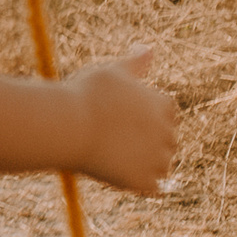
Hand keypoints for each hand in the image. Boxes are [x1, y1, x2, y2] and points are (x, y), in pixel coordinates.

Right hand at [71, 46, 179, 194]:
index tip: (123, 117)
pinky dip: (140, 184)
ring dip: (146, 164)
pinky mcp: (145, 182)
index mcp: (163, 105)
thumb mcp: (112, 72)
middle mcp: (167, 132)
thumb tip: (149, 48)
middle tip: (115, 138)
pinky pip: (153, 188)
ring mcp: (158, 159)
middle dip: (148, 141)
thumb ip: (136, 63)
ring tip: (114, 157)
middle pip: (167, 141)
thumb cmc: (86, 95)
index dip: (146, 116)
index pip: (167, 114)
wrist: (68, 126)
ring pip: (161, 166)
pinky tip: (121, 175)